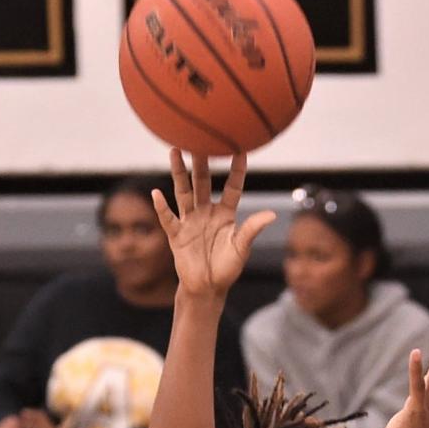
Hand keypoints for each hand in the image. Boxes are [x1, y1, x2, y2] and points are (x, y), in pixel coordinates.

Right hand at [152, 149, 275, 299]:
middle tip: (199, 139)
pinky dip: (162, 207)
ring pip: (184, 192)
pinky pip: (168, 218)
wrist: (208, 288)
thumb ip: (252, 230)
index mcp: (225, 214)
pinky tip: (156, 194)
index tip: (240, 149)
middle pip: (203, 182)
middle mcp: (206, 212)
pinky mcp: (177, 235)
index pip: (233, 187)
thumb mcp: (241, 248)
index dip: (237, 170)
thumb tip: (272, 215)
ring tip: (175, 151)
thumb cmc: (227, 268)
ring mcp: (190, 221)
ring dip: (179, 173)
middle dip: (202, 162)